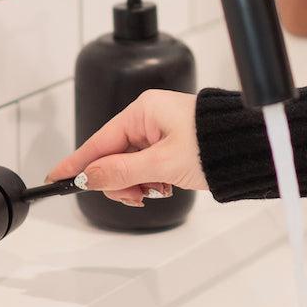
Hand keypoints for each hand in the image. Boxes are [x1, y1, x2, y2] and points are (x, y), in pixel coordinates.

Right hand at [45, 89, 206, 207]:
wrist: (250, 148)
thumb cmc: (214, 145)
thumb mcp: (163, 163)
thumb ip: (122, 171)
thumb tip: (89, 177)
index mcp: (144, 110)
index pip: (100, 140)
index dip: (78, 163)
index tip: (55, 177)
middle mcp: (149, 117)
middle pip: (114, 156)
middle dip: (120, 181)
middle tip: (135, 196)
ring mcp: (160, 131)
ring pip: (130, 166)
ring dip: (138, 184)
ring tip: (158, 190)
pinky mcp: (171, 144)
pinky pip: (146, 167)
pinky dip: (151, 181)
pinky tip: (166, 187)